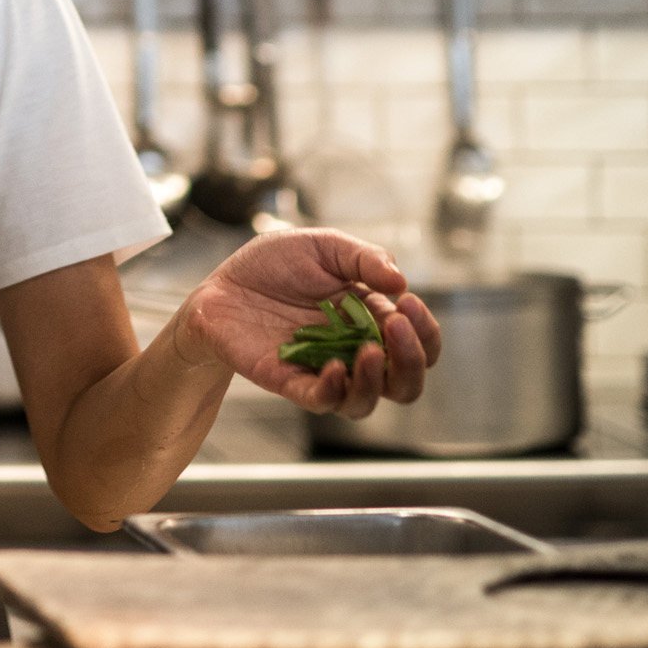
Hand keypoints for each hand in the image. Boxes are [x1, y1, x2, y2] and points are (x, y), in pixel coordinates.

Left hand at [176, 228, 440, 419]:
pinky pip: (323, 401)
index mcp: (371, 319)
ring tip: (368, 350)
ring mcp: (324, 370)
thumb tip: (401, 281)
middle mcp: (354, 352)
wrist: (222, 284)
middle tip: (396, 326)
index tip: (408, 302)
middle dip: (412, 360)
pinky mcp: (292, 381)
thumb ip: (363, 258)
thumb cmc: (274, 265)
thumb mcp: (323, 246)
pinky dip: (335, 390)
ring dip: (376, 380)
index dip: (425, 330)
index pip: (418, 342)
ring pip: (367, 400)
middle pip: (405, 381)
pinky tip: (334, 365)